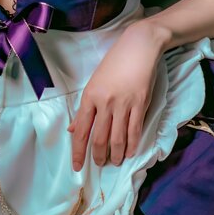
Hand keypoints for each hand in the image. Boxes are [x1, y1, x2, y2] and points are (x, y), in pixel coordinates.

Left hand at [68, 21, 164, 170]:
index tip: (77, 166)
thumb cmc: (114, 64)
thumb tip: (73, 130)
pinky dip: (132, 145)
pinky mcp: (140, 104)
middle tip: (99, 164)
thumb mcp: (93, 84)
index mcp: (89, 97)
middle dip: (98, 156)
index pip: (81, 131)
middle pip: (99, 138)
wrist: (138, 48)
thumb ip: (84, 109)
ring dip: (115, 155)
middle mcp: (104, 103)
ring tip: (115, 162)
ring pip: (117, 138)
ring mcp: (123, 104)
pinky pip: (134, 130)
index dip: (78, 152)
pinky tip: (130, 153)